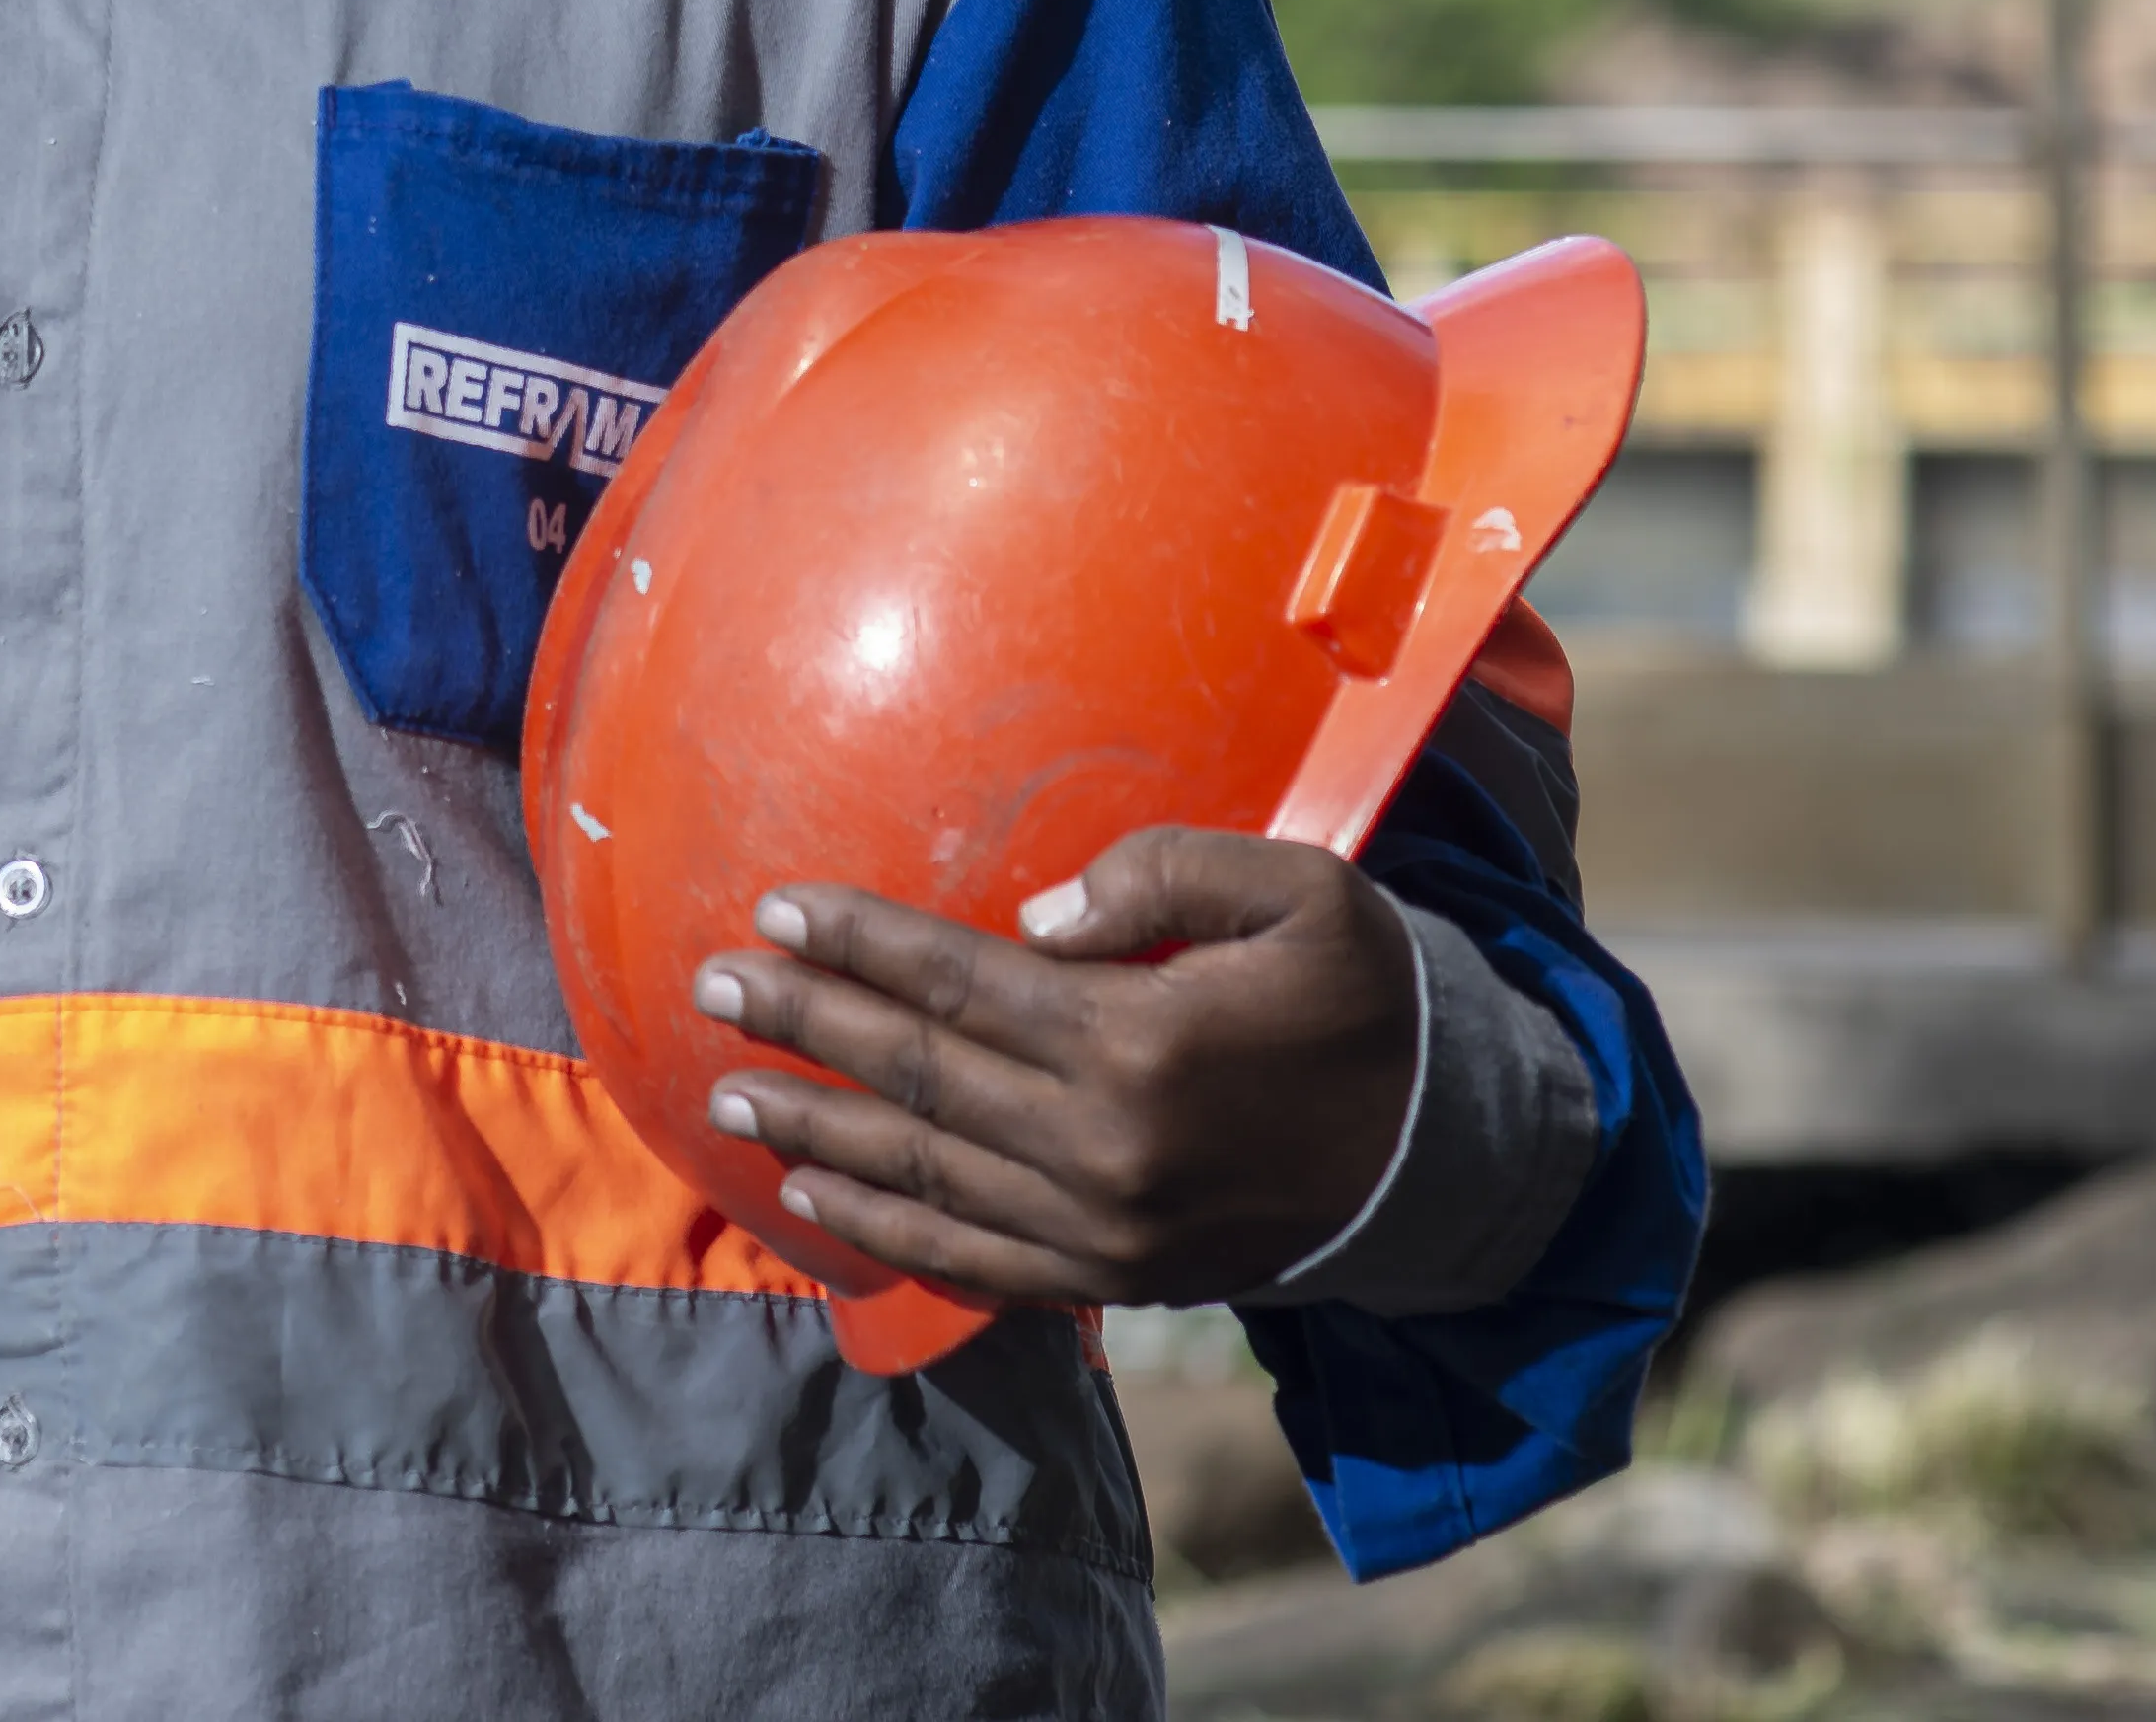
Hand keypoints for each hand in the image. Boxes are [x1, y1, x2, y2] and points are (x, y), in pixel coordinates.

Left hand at [686, 828, 1421, 1311]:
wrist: (1444, 1159)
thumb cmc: (1364, 998)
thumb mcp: (1301, 891)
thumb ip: (1165, 875)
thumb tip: (1031, 916)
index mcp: (1142, 1038)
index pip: (961, 980)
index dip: (861, 942)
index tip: (775, 908)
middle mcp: (1104, 1144)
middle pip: (918, 1074)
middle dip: (805, 1024)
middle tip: (712, 986)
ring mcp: (1103, 1227)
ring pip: (923, 1173)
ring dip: (815, 1130)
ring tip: (726, 1093)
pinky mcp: (1114, 1279)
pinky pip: (972, 1257)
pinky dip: (884, 1229)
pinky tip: (816, 1195)